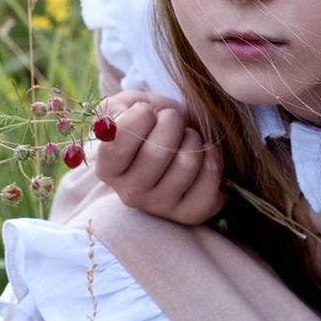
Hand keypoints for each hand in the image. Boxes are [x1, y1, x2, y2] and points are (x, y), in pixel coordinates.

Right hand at [92, 88, 224, 224]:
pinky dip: (213, 156)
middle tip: (172, 119)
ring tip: (187, 137)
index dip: (138, 118)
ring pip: (187, 163)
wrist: (182, 138)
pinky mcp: (191, 213)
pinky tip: (204, 153)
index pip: (117, 146)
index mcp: (108, 169)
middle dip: (171, 122)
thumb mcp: (128, 107)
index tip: (147, 110)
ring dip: (193, 138)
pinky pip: (210, 178)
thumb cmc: (152, 122)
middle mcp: (130, 194)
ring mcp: (160, 206)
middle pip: (157, 153)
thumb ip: (116, 110)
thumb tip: (112, 123)